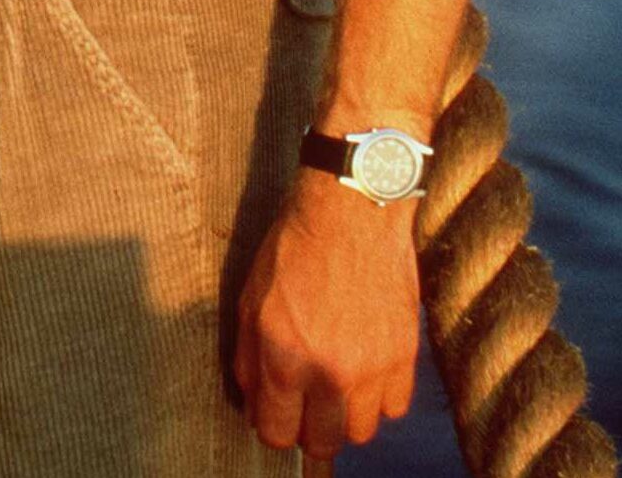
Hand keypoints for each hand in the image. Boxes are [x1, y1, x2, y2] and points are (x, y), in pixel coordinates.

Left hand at [234, 170, 419, 459]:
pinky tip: (366, 368)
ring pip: (360, 431)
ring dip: (345, 415)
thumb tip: (253, 401)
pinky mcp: (404, 356)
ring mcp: (371, 368)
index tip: (277, 411)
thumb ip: (248, 357)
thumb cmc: (295, 247)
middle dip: (309, 427)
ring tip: (337, 384)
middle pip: (322, 442)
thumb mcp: (251, 297)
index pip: (277, 432)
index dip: (273, 425)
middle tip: (307, 401)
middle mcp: (329, 372)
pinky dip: (379, 397)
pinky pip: (394, 407)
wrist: (351, 212)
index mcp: (284, 357)